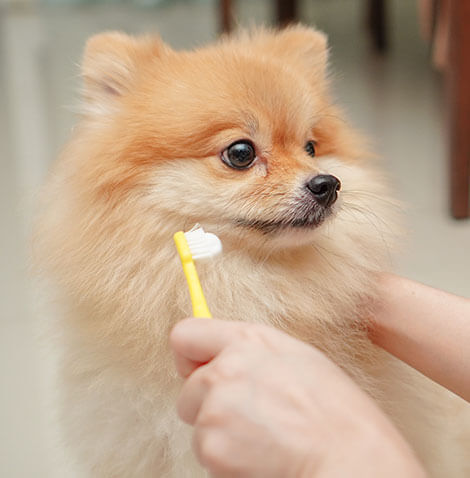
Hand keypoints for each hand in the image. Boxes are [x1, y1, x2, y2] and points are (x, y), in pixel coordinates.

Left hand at [171, 318, 424, 477]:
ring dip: (221, 435)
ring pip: (199, 424)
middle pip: (190, 387)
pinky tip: (261, 457)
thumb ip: (251, 352)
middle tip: (248, 417)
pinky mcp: (213, 446)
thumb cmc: (335, 412)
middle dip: (209, 404)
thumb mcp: (297, 358)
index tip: (196, 368)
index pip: (185, 334)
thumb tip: (221, 358)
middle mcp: (226, 368)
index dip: (188, 355)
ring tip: (264, 439)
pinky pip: (208, 454)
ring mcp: (216, 407)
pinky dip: (227, 461)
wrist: (350, 458)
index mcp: (248, 340)